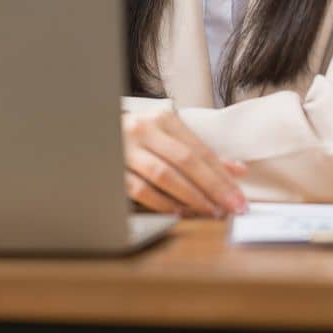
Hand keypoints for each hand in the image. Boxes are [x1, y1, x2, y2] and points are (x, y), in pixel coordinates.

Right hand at [123, 109, 248, 217]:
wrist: (93, 134)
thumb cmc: (139, 140)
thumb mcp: (170, 138)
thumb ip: (202, 154)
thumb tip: (238, 171)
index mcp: (162, 119)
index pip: (200, 150)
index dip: (223, 176)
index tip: (240, 198)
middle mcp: (143, 129)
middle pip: (185, 161)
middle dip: (213, 188)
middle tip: (231, 208)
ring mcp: (125, 148)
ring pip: (164, 175)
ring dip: (190, 197)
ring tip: (209, 212)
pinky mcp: (111, 168)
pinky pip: (140, 189)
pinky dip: (161, 203)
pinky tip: (178, 213)